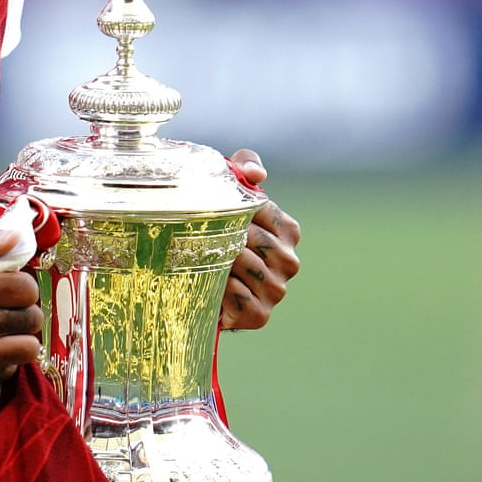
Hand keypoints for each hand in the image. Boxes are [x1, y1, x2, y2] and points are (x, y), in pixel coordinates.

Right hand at [0, 225, 43, 388]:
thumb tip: (17, 235)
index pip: (26, 289)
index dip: (25, 286)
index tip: (16, 288)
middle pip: (30, 319)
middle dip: (26, 311)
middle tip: (13, 309)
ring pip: (26, 349)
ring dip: (21, 338)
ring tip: (8, 330)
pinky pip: (7, 371)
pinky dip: (3, 359)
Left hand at [221, 149, 300, 329]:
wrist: (192, 273)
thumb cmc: (217, 225)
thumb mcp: (230, 187)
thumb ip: (245, 166)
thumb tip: (257, 176)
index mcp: (289, 231)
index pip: (265, 211)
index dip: (237, 209)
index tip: (216, 209)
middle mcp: (289, 261)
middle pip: (256, 240)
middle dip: (227, 234)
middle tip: (204, 233)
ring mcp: (276, 290)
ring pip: (248, 268)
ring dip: (222, 261)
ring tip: (205, 257)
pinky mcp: (259, 315)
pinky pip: (241, 298)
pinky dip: (223, 290)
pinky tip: (213, 284)